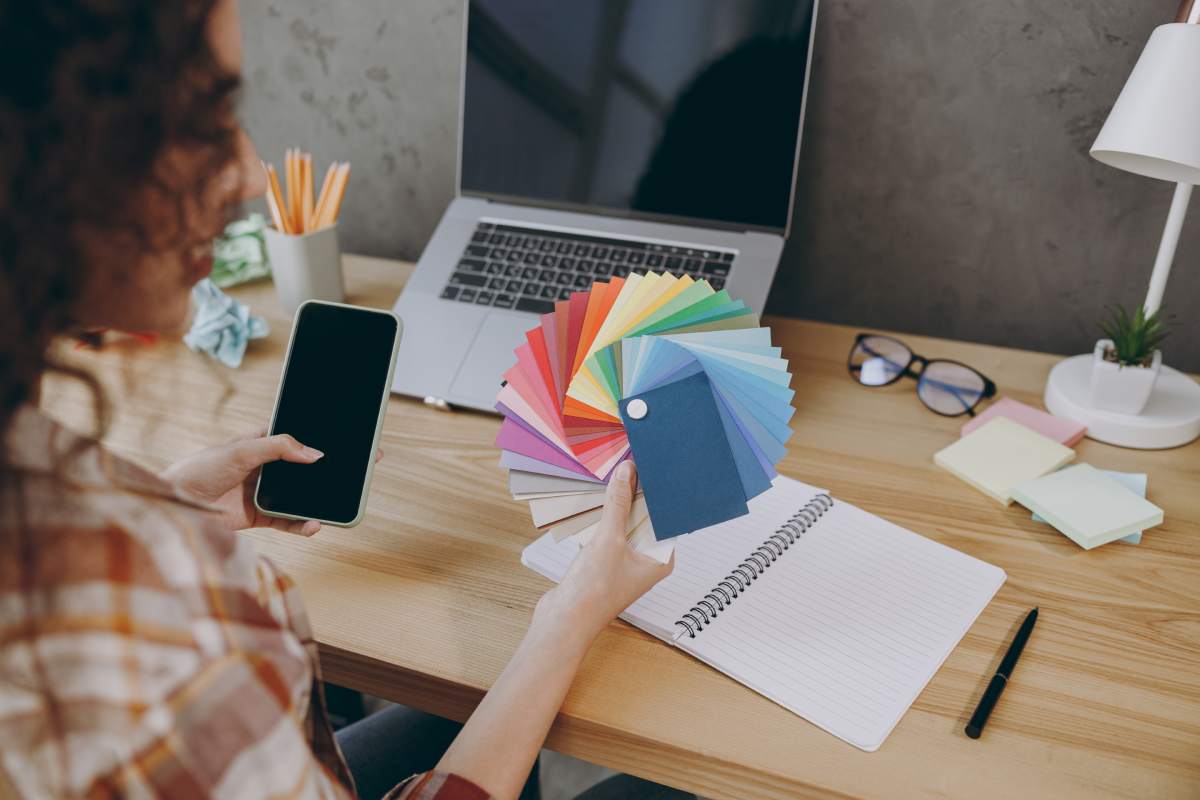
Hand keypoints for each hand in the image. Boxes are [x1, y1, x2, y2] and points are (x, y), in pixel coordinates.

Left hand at [162, 430, 380, 535]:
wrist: (173, 505)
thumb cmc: (198, 470)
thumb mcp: (241, 450)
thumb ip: (280, 448)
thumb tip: (316, 454)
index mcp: (263, 443)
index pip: (300, 438)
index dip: (324, 439)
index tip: (351, 439)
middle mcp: (268, 467)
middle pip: (307, 468)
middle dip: (332, 470)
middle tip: (361, 468)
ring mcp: (266, 492)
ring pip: (303, 495)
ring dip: (320, 501)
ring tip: (339, 503)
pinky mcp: (261, 516)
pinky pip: (290, 520)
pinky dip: (304, 524)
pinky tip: (313, 525)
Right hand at [535, 461, 673, 639]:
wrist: (563, 621)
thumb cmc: (593, 591)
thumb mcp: (608, 539)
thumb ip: (618, 503)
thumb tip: (627, 473)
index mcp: (661, 559)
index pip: (665, 517)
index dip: (657, 492)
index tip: (650, 466)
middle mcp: (647, 561)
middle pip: (645, 519)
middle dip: (635, 495)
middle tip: (628, 465)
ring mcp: (626, 562)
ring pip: (624, 525)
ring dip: (616, 506)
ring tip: (611, 478)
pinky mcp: (606, 563)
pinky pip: (609, 533)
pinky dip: (603, 519)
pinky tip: (595, 503)